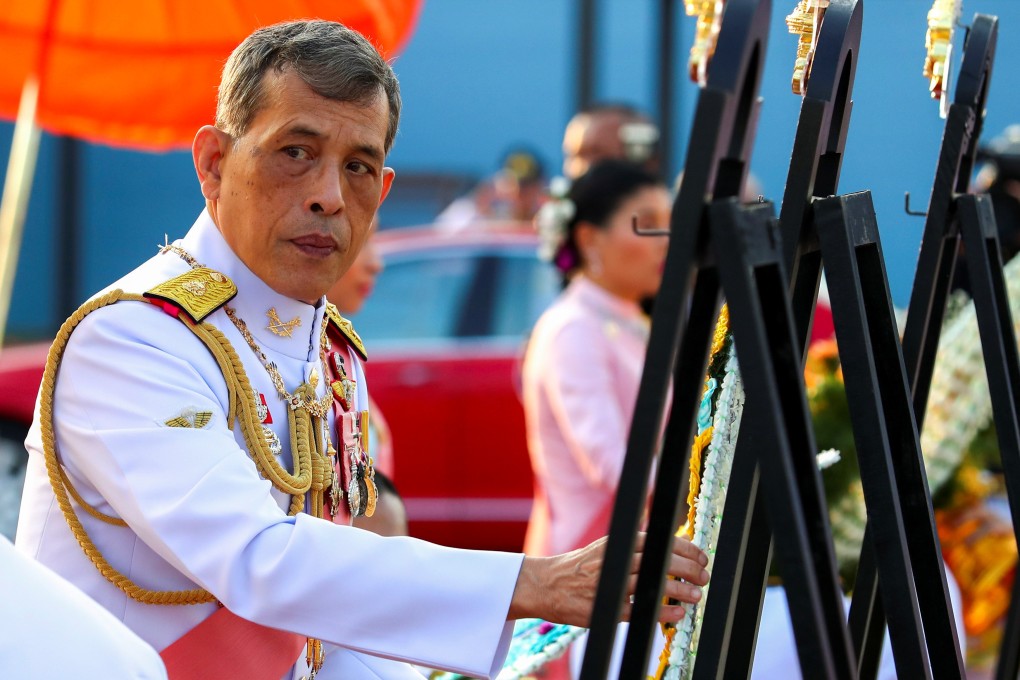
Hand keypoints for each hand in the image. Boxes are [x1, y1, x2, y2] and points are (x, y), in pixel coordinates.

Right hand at [508, 532, 708, 626]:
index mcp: (616, 544)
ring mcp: (610, 585)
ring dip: (678, 589)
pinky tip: (677, 612)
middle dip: (686, 567)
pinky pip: (639, 610)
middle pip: (658, 560)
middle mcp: (614, 561)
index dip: (682, 548)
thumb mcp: (604, 548)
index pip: (656, 541)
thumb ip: (632, 547)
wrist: (545, 585)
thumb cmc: (578, 567)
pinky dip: (661, 611)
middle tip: (703, 575)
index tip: (701, 555)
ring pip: (651, 584)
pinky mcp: (606, 608)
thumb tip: (668, 545)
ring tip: (697, 595)